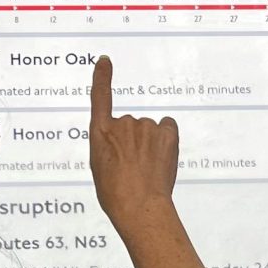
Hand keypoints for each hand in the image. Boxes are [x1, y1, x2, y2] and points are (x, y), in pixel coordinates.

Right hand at [88, 56, 179, 236]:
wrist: (138, 206)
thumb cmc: (115, 194)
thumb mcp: (100, 167)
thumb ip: (108, 146)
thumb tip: (122, 142)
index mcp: (100, 133)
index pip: (100, 97)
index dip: (102, 77)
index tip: (105, 61)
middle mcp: (122, 124)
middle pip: (131, 126)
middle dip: (134, 141)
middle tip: (133, 167)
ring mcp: (145, 126)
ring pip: (150, 131)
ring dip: (150, 144)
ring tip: (146, 169)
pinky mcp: (166, 132)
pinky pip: (168, 128)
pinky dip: (167, 139)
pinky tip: (162, 158)